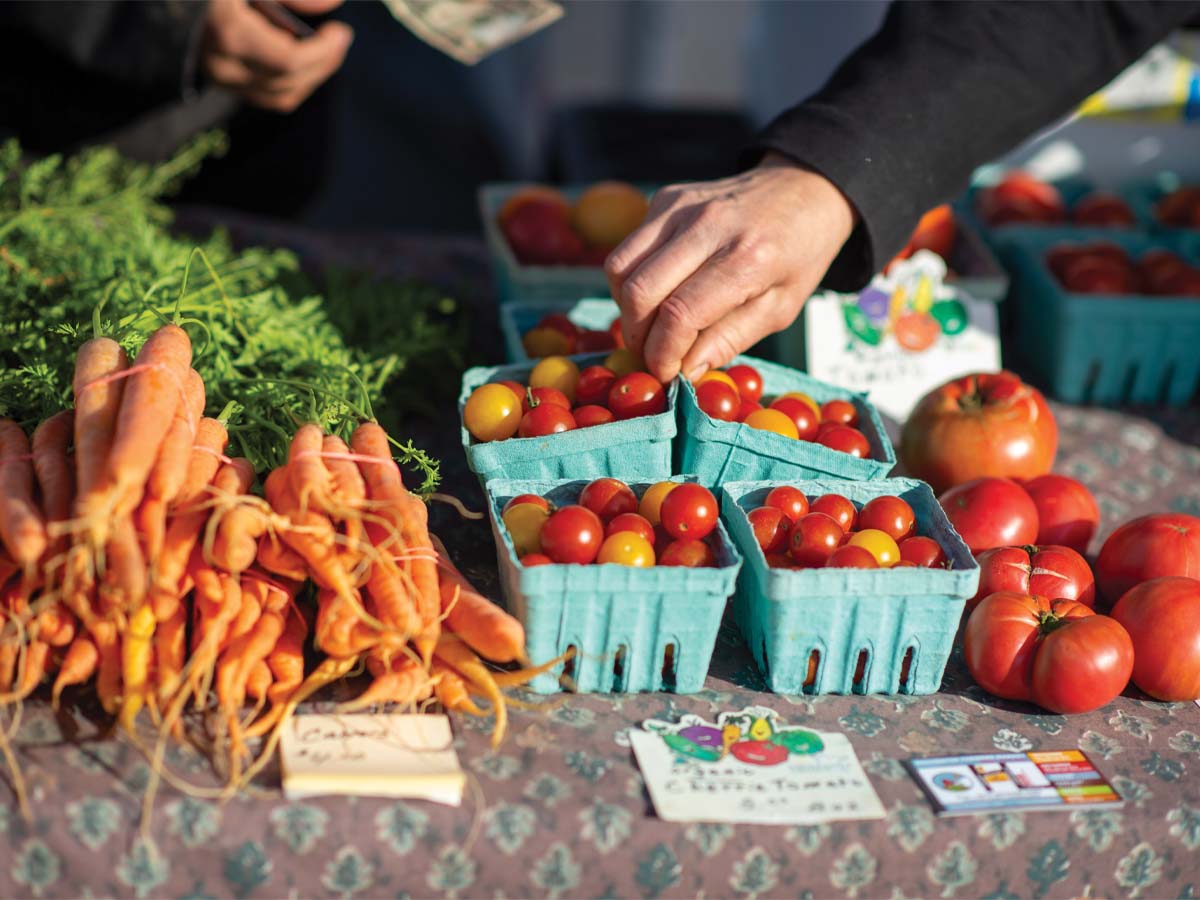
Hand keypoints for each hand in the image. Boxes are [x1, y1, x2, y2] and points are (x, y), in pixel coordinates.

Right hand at [203, 0, 352, 112]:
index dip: (323, 52)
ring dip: (311, 76)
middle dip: (323, 63)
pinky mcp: (223, 84)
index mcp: (229, 34)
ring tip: (325, 49)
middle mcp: (224, 65)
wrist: (171, 0)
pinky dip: (292, 81)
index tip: (342, 33)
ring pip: (282, 96)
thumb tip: (335, 2)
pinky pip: (269, 96)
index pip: (289, 61)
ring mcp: (221, 80)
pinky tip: (302, 59)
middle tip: (339, 39)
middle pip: (290, 82)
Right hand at [604, 153, 856, 382]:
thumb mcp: (780, 309)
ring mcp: (680, 207)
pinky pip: (628, 249)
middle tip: (653, 355)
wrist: (803, 190)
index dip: (663, 353)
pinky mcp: (665, 198)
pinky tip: (655, 295)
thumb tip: (684, 370)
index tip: (666, 373)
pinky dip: (631, 282)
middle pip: (640, 292)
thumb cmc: (798, 256)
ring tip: (649, 328)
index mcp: (746, 258)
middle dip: (638, 337)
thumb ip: (729, 340)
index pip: (680, 314)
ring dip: (626, 310)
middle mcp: (708, 226)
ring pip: (621, 269)